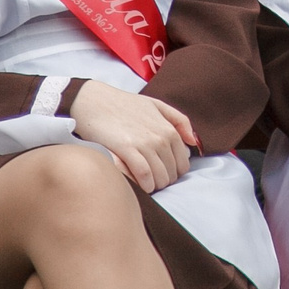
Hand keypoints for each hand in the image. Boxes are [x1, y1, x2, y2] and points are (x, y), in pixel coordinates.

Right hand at [68, 85, 198, 192]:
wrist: (95, 101)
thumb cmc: (124, 104)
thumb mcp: (156, 105)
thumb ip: (178, 120)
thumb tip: (193, 142)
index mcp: (169, 129)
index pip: (183, 163)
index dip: (175, 173)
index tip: (164, 174)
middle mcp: (161, 137)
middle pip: (172, 173)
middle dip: (164, 180)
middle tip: (153, 181)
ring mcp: (145, 144)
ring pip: (160, 177)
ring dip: (155, 186)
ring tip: (147, 186)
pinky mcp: (127, 149)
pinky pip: (144, 175)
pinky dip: (145, 185)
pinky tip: (141, 186)